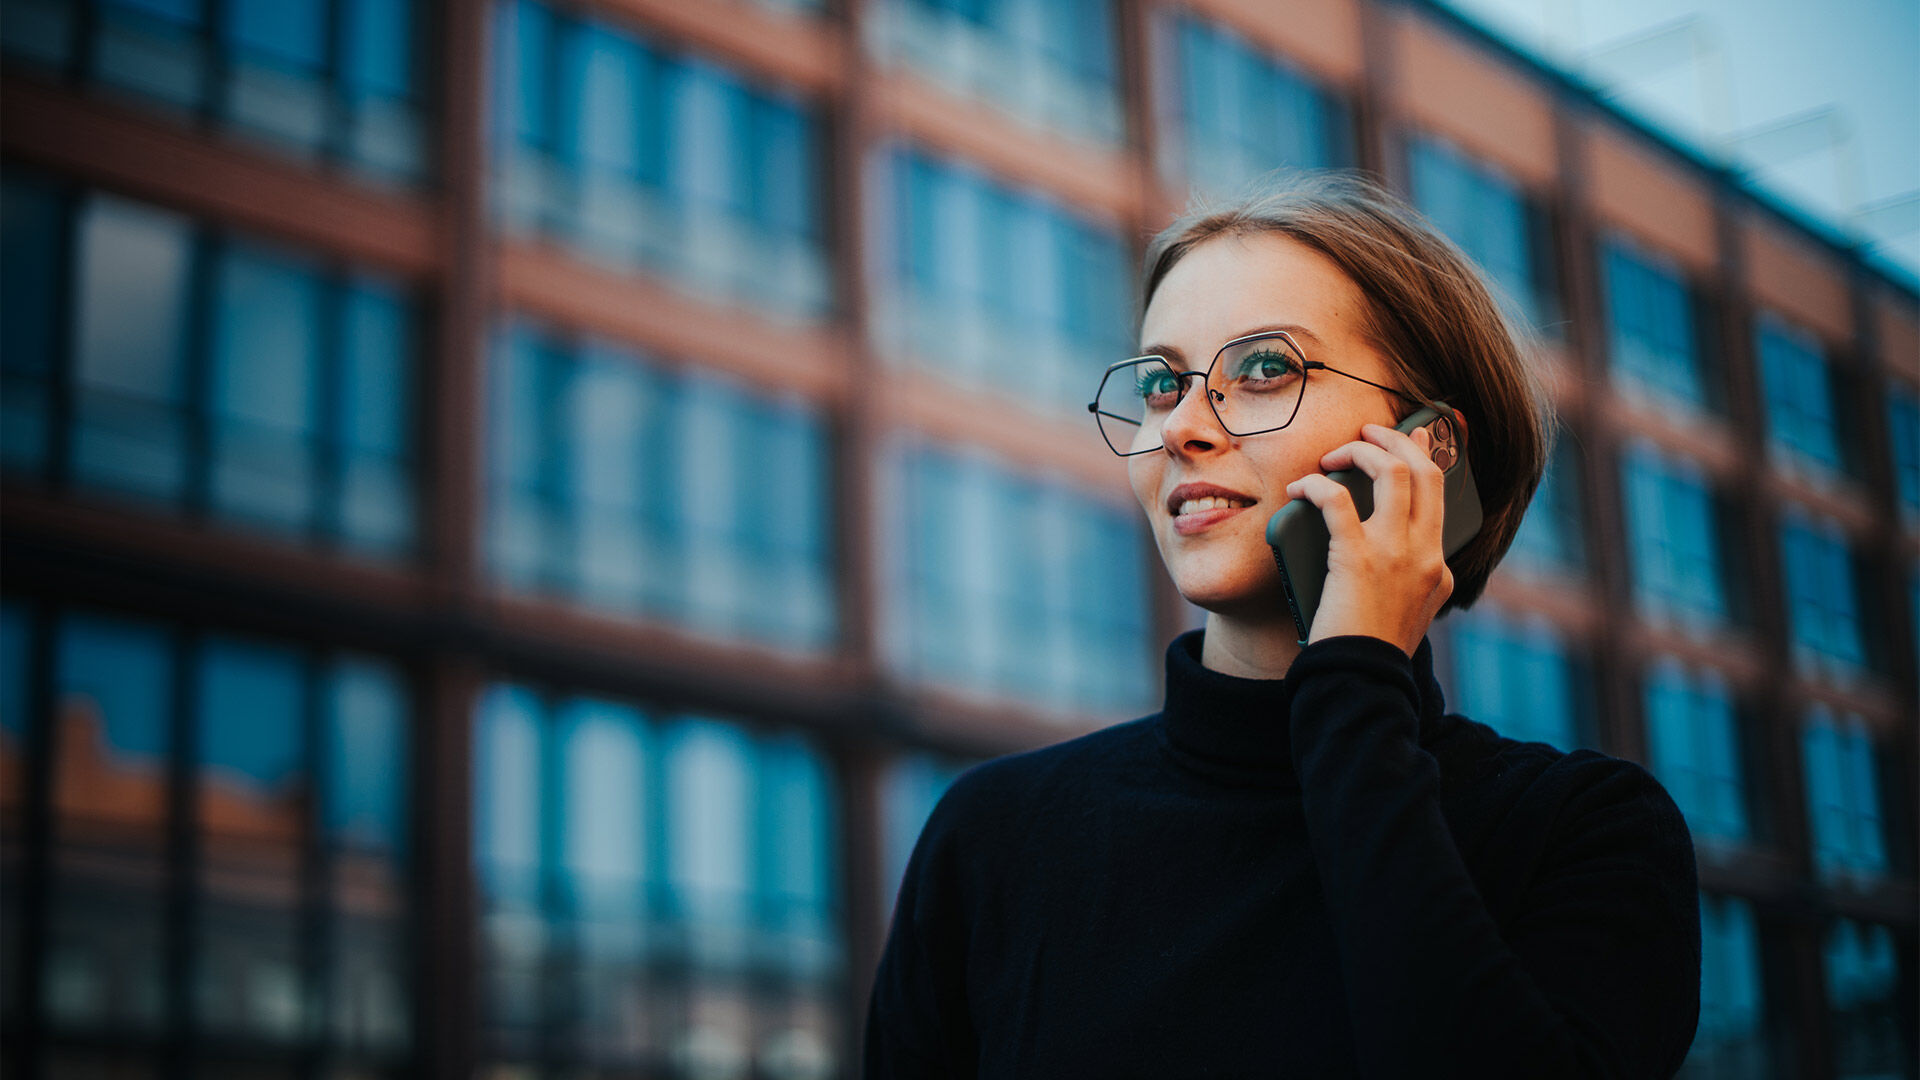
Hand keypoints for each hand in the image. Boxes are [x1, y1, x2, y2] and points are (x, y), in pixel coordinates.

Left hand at [1284, 423, 1453, 656]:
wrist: (1361, 684)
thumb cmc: (1368, 654)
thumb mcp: (1402, 615)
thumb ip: (1398, 581)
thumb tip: (1366, 549)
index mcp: (1438, 569)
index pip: (1440, 500)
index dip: (1424, 462)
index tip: (1409, 442)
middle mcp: (1426, 554)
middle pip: (1426, 472)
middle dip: (1397, 440)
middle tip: (1370, 430)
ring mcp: (1397, 554)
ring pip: (1392, 471)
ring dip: (1362, 450)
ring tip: (1335, 454)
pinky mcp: (1358, 558)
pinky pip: (1335, 500)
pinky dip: (1314, 486)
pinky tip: (1299, 489)